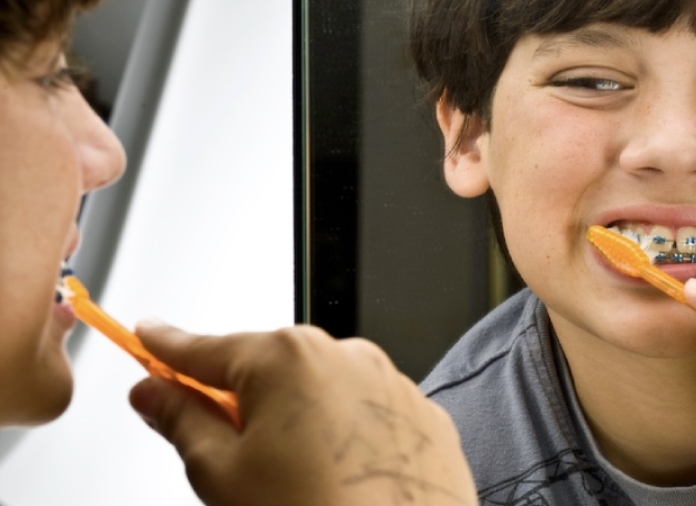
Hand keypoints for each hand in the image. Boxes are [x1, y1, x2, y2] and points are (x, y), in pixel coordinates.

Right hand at [129, 321, 476, 505]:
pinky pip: (365, 414)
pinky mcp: (421, 416)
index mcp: (287, 359)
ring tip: (297, 481)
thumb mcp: (223, 474)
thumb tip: (155, 394)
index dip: (167, 346)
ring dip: (298, 421)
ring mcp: (390, 383)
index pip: (205, 348)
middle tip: (229, 454)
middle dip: (241, 401)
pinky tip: (338, 480)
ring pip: (320, 392)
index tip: (148, 336)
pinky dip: (345, 437)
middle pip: (267, 369)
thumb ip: (182, 422)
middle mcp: (344, 356)